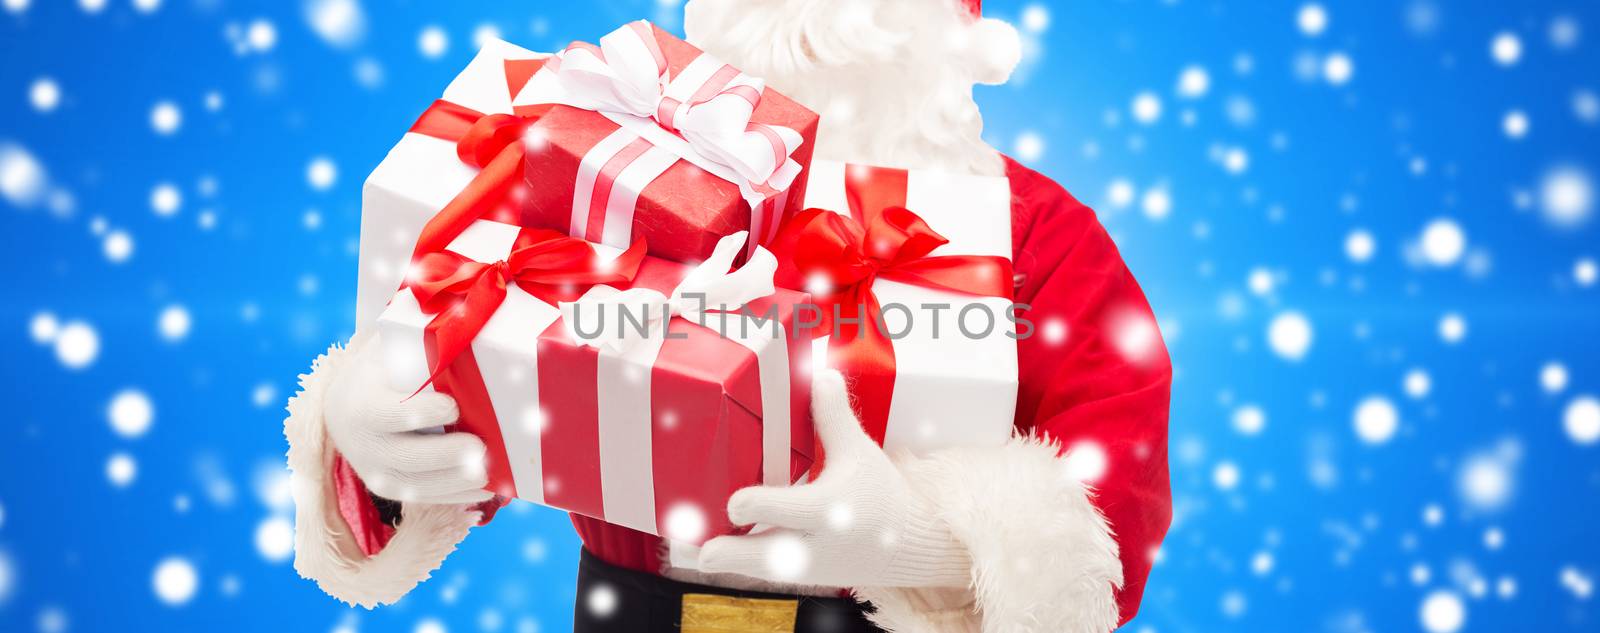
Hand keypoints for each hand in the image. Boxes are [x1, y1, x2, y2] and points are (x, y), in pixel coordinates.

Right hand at [323, 334, 491, 504]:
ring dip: (454, 482)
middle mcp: (363, 443)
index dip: (419, 413)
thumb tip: (462, 332)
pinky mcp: (390, 488)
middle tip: (479, 448)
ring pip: (414, 485)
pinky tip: (485, 489)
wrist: (345, 408)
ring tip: (487, 472)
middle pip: (404, 456)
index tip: (452, 406)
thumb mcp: (389, 352)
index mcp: (362, 404)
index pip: (387, 414)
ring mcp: (375, 471)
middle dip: (444, 455)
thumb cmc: (382, 372)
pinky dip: (456, 497)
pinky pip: (424, 498)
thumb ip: (419, 348)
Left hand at [697, 370, 970, 587]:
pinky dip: (741, 561)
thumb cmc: (880, 494)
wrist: (906, 543)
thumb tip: (821, 374)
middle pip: (764, 555)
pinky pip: (764, 574)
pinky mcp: (801, 576)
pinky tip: (717, 549)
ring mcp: (806, 566)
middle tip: (703, 548)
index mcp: (828, 509)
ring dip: (727, 559)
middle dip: (729, 551)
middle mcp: (815, 543)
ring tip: (699, 551)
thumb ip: (834, 416)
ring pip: (758, 571)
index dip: (752, 505)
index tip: (736, 501)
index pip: (783, 510)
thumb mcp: (859, 452)